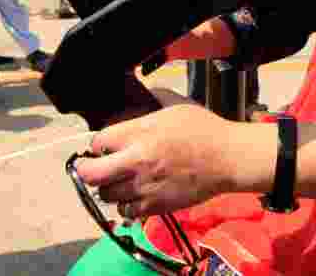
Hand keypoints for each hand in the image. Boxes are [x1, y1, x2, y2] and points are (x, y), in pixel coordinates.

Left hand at [76, 99, 242, 218]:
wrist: (228, 158)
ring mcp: (144, 186)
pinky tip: (135, 196)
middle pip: (90, 174)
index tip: (104, 146)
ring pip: (106, 195)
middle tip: (93, 168)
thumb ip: (150, 105)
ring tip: (120, 182)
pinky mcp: (155, 206)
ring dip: (109, 188)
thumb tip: (138, 103)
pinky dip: (127, 206)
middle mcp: (137, 161)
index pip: (98, 142)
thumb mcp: (175, 107)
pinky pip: (126, 212)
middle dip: (87, 171)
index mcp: (140, 133)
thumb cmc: (205, 130)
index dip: (98, 144)